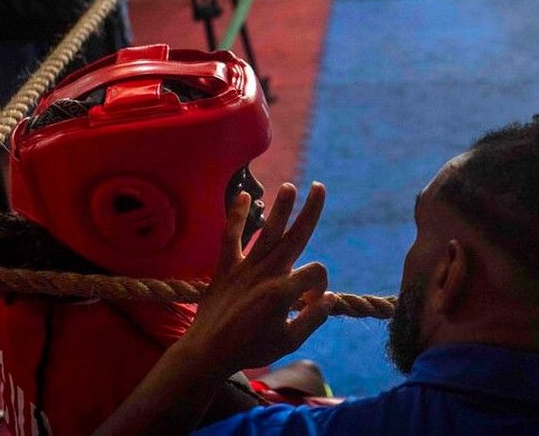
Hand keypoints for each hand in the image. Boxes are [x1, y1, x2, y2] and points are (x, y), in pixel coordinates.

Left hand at [180, 182, 335, 373]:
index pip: (315, 273)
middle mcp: (266, 274)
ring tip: (289, 186)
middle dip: (310, 211)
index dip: (320, 286)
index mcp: (283, 293)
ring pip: (267, 232)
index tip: (312, 303)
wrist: (208, 352)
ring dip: (279, 208)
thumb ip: (313, 319)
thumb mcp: (289, 342)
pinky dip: (236, 217)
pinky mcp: (226, 268)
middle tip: (319, 187)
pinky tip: (244, 196)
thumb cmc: (250, 349)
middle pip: (295, 236)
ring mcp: (245, 268)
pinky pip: (230, 237)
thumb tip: (330, 298)